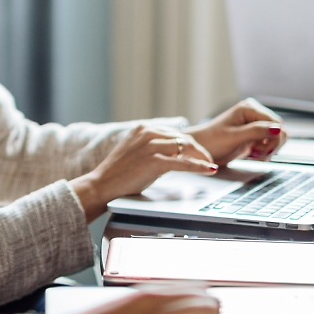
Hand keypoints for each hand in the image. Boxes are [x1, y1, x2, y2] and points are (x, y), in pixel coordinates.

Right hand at [69, 125, 218, 220]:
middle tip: (209, 160)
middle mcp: (147, 132)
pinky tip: (210, 169)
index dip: (190, 143)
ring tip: (210, 165)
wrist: (102, 186)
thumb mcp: (136, 151)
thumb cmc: (118, 173)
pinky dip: (199, 166)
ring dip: (202, 157)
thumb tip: (175, 151)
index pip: (175, 132)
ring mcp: (150, 146)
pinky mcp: (154, 161)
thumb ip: (153, 146)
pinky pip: (183, 163)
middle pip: (183, 138)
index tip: (199, 152)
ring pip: (186, 147)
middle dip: (199, 150)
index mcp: (143, 128)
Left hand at [188, 98, 285, 163]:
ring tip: (252, 155)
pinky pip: (268, 144)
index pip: (277, 123)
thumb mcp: (234, 137)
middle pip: (279, 131)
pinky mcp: (254, 135)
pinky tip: (251, 155)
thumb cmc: (213, 141)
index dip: (274, 139)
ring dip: (267, 151)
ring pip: (276, 139)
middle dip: (271, 146)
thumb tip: (279, 128)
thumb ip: (257, 131)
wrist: (201, 150)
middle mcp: (254, 113)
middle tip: (256, 154)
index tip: (262, 151)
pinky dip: (263, 152)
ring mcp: (254, 124)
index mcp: (250, 108)